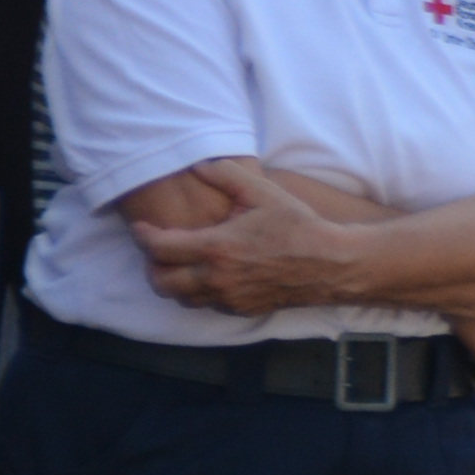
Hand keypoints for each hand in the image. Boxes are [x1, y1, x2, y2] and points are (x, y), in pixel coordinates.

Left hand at [129, 160, 375, 312]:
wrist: (332, 264)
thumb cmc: (298, 226)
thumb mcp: (264, 192)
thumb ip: (226, 175)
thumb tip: (197, 166)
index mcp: (216, 247)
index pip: (159, 248)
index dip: (143, 236)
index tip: (142, 227)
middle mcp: (216, 278)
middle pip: (161, 281)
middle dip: (152, 265)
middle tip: (159, 249)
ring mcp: (228, 298)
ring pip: (181, 297)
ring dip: (173, 281)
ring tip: (180, 263)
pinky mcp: (240, 309)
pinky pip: (206, 304)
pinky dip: (199, 291)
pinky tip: (210, 274)